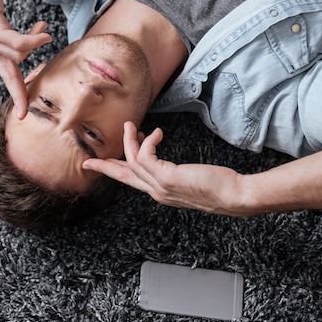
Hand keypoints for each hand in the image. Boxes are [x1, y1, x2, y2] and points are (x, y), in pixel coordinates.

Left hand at [0, 0, 51, 117]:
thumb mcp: (1, 18)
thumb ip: (16, 34)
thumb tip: (39, 41)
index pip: (5, 76)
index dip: (16, 94)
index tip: (23, 112)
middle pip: (10, 75)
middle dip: (20, 92)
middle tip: (32, 96)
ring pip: (19, 55)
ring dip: (35, 43)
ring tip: (44, 31)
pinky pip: (18, 41)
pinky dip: (33, 39)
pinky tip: (44, 32)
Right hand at [82, 122, 245, 214]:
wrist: (233, 197)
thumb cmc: (218, 187)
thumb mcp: (189, 179)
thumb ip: (173, 173)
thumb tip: (165, 162)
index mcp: (159, 193)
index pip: (131, 182)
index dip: (114, 172)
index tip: (100, 165)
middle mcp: (156, 192)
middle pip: (122, 176)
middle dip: (104, 167)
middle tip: (88, 160)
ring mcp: (160, 186)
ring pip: (132, 161)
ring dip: (129, 141)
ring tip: (131, 125)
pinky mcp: (166, 178)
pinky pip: (145, 156)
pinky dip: (147, 141)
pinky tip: (156, 133)